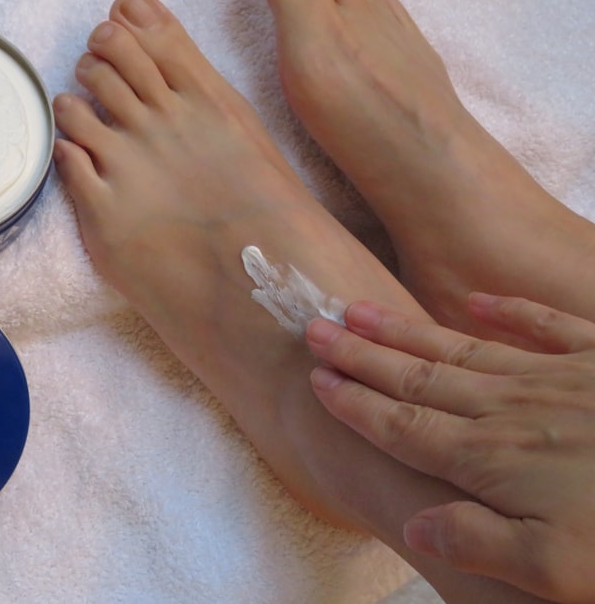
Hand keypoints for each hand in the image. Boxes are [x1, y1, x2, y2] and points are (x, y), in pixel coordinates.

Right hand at [304, 293, 594, 603]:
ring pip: (461, 348)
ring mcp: (555, 380)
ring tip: (362, 308)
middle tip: (314, 326)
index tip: (316, 378)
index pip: (403, 427)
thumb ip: (480, 542)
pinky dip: (509, 312)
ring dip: (406, 330)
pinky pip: (545, 327)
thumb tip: (413, 524)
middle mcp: (509, 411)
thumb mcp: (558, 571)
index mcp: (492, 461)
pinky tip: (478, 300)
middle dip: (361, 354)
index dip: (355, 404)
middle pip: (417, 378)